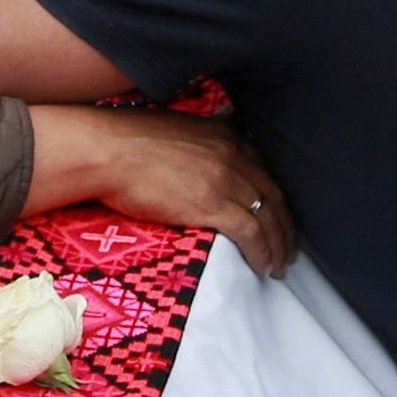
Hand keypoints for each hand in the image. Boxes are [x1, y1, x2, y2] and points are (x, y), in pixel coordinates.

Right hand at [34, 106, 293, 274]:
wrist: (108, 150)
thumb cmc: (127, 142)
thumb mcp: (175, 129)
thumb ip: (198, 139)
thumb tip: (200, 148)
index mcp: (226, 136)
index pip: (264, 171)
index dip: (275, 198)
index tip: (277, 217)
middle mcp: (234, 155)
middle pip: (274, 196)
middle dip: (285, 227)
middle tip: (288, 249)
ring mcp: (226, 180)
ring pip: (268, 218)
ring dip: (279, 246)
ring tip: (279, 266)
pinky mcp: (213, 204)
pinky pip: (252, 233)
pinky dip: (262, 253)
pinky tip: (263, 267)